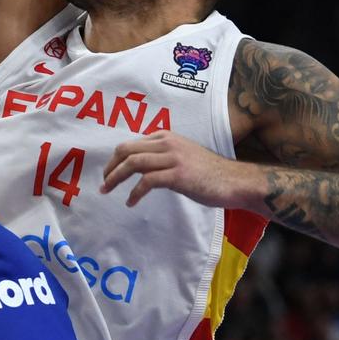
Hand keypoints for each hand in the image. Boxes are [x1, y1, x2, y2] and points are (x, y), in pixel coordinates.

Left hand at [100, 131, 259, 208]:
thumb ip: (162, 157)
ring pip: (133, 163)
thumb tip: (140, 168)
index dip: (115, 159)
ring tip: (107, 191)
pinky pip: (147, 181)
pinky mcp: (178, 175)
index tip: (109, 173)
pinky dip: (135, 193)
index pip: (130, 144)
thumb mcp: (182, 157)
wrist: (234, 181)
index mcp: (166, 137)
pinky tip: (131, 202)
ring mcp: (173, 158)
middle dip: (110, 167)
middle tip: (104, 183)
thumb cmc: (209, 173)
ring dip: (115, 178)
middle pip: (126, 150)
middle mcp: (167, 143)